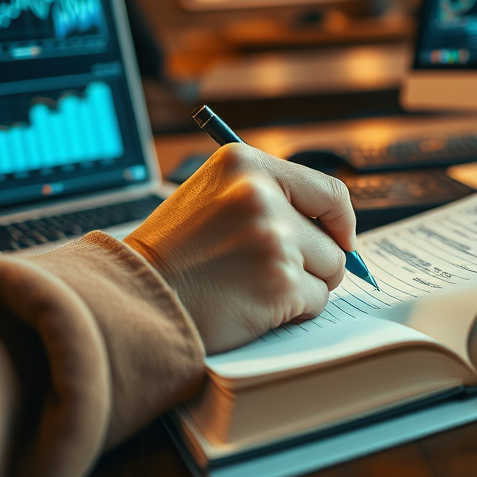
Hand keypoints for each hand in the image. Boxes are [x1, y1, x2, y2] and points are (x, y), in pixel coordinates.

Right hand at [125, 144, 354, 352]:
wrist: (135, 296)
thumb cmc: (174, 253)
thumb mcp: (213, 197)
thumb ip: (269, 198)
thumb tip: (337, 229)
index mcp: (245, 164)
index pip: (328, 191)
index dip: (341, 221)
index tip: (341, 240)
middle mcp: (262, 195)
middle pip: (332, 239)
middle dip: (313, 263)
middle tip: (272, 275)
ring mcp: (273, 240)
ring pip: (328, 271)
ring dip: (302, 287)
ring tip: (256, 287)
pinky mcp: (278, 283)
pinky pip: (316, 302)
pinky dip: (292, 312)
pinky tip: (253, 306)